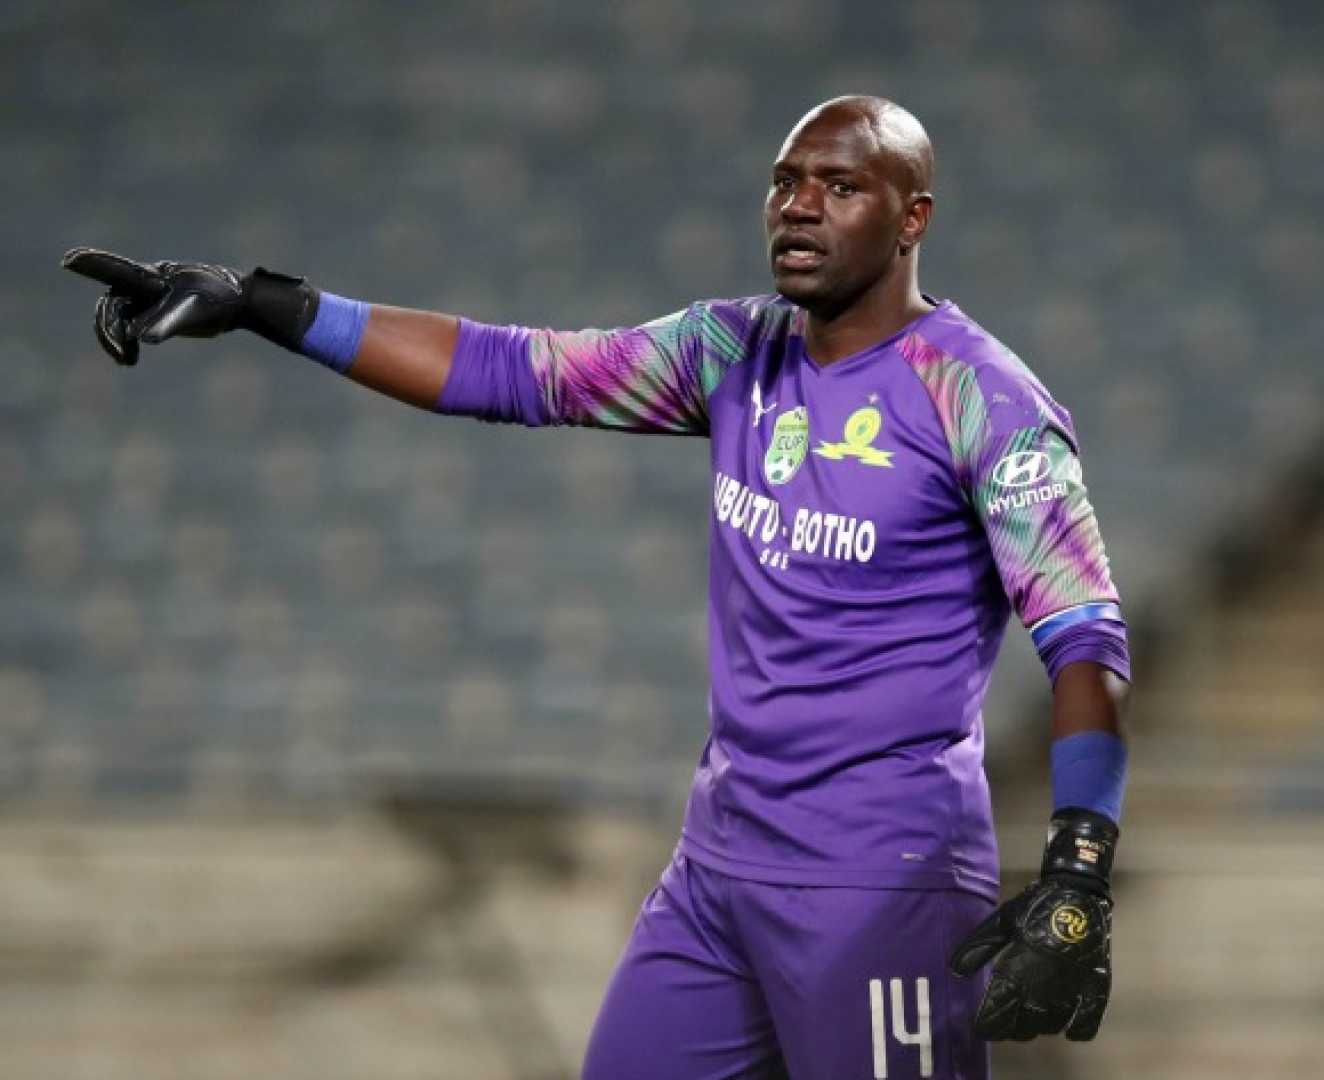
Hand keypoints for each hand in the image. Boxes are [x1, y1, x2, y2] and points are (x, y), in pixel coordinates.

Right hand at [62, 248, 249, 365]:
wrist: (235, 302)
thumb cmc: (216, 299)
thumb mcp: (194, 311)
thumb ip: (168, 322)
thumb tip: (142, 337)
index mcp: (151, 277)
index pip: (116, 270)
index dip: (92, 264)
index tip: (69, 260)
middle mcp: (142, 285)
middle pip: (111, 305)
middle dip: (109, 330)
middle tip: (121, 354)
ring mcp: (144, 298)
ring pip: (115, 318)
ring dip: (115, 340)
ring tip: (126, 361)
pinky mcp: (150, 313)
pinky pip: (127, 328)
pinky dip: (124, 343)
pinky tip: (128, 360)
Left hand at [949, 873, 1110, 1040]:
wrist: (1078, 893)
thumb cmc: (1034, 906)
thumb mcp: (1000, 922)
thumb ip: (977, 947)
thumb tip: (955, 971)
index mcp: (1019, 971)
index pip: (998, 1012)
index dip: (987, 1025)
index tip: (980, 1028)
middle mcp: (1045, 989)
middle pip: (1024, 1026)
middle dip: (1010, 1028)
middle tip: (1003, 1019)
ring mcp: (1073, 991)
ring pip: (1052, 1026)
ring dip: (1038, 1026)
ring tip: (1029, 1018)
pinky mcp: (1096, 988)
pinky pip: (1088, 1022)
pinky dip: (1076, 1029)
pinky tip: (1067, 1029)